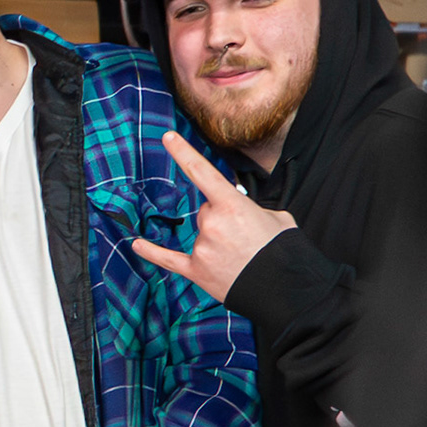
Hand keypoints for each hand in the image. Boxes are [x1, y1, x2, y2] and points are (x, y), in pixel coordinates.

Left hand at [130, 130, 295, 301]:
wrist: (289, 289)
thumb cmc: (284, 251)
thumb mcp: (276, 217)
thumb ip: (249, 208)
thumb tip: (235, 210)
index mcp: (233, 206)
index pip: (202, 172)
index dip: (183, 152)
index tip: (167, 138)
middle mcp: (212, 224)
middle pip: (205, 210)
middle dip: (222, 219)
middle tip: (245, 237)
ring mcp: (202, 248)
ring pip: (200, 232)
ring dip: (215, 240)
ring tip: (240, 255)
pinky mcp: (196, 270)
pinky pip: (168, 259)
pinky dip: (152, 252)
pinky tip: (137, 245)